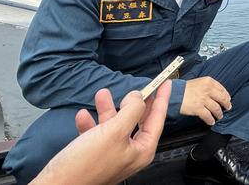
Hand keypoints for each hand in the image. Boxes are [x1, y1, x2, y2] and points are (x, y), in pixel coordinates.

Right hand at [32, 82, 170, 184]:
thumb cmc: (86, 165)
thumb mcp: (114, 132)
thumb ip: (131, 111)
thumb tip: (138, 97)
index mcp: (141, 150)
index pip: (157, 119)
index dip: (161, 99)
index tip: (165, 84)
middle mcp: (129, 153)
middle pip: (136, 121)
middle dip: (131, 103)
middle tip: (136, 88)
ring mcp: (112, 154)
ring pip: (114, 125)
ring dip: (107, 109)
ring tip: (101, 94)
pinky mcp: (94, 155)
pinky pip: (96, 134)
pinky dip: (90, 123)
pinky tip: (83, 115)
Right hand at [180, 76, 231, 124]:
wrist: (173, 93)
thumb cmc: (184, 89)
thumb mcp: (198, 82)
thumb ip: (208, 87)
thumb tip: (217, 94)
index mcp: (208, 81)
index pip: (222, 89)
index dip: (226, 96)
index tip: (228, 99)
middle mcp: (207, 89)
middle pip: (222, 98)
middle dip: (226, 105)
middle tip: (227, 108)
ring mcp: (203, 99)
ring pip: (216, 108)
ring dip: (219, 114)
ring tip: (219, 116)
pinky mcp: (198, 108)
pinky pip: (208, 116)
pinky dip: (211, 120)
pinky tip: (211, 121)